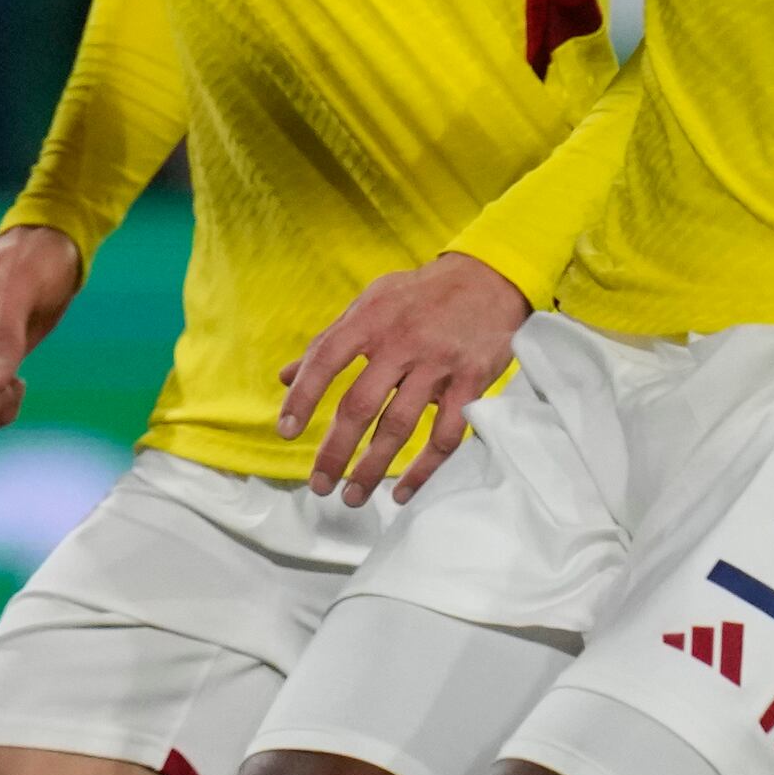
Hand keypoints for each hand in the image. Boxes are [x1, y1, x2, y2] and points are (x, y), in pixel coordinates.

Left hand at [279, 254, 527, 504]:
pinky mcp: (471, 383)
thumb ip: (330, 341)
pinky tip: (405, 491)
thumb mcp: (370, 303)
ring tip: (353, 496)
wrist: (488, 278)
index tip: (286, 431)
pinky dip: (425, 469)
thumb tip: (285, 376)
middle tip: (318, 484)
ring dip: (374, 467)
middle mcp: (402, 343)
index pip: (326, 358)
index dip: (303, 396)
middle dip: (335, 450)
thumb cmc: (419, 295)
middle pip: (360, 405)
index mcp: (371, 319)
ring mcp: (438, 365)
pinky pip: (446, 435)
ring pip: (400, 427)